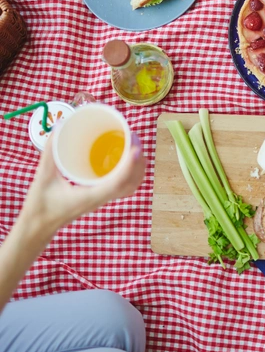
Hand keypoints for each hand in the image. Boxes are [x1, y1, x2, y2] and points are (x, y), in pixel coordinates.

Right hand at [21, 134, 145, 235]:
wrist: (39, 226)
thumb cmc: (40, 204)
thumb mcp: (43, 176)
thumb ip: (50, 152)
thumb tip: (60, 125)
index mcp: (90, 196)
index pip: (117, 183)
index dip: (130, 166)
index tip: (136, 148)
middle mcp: (101, 199)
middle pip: (131, 182)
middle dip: (138, 161)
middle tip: (134, 137)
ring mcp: (103, 200)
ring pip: (131, 185)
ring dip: (137, 167)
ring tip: (134, 145)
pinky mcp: (102, 198)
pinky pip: (124, 187)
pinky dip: (131, 173)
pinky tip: (127, 160)